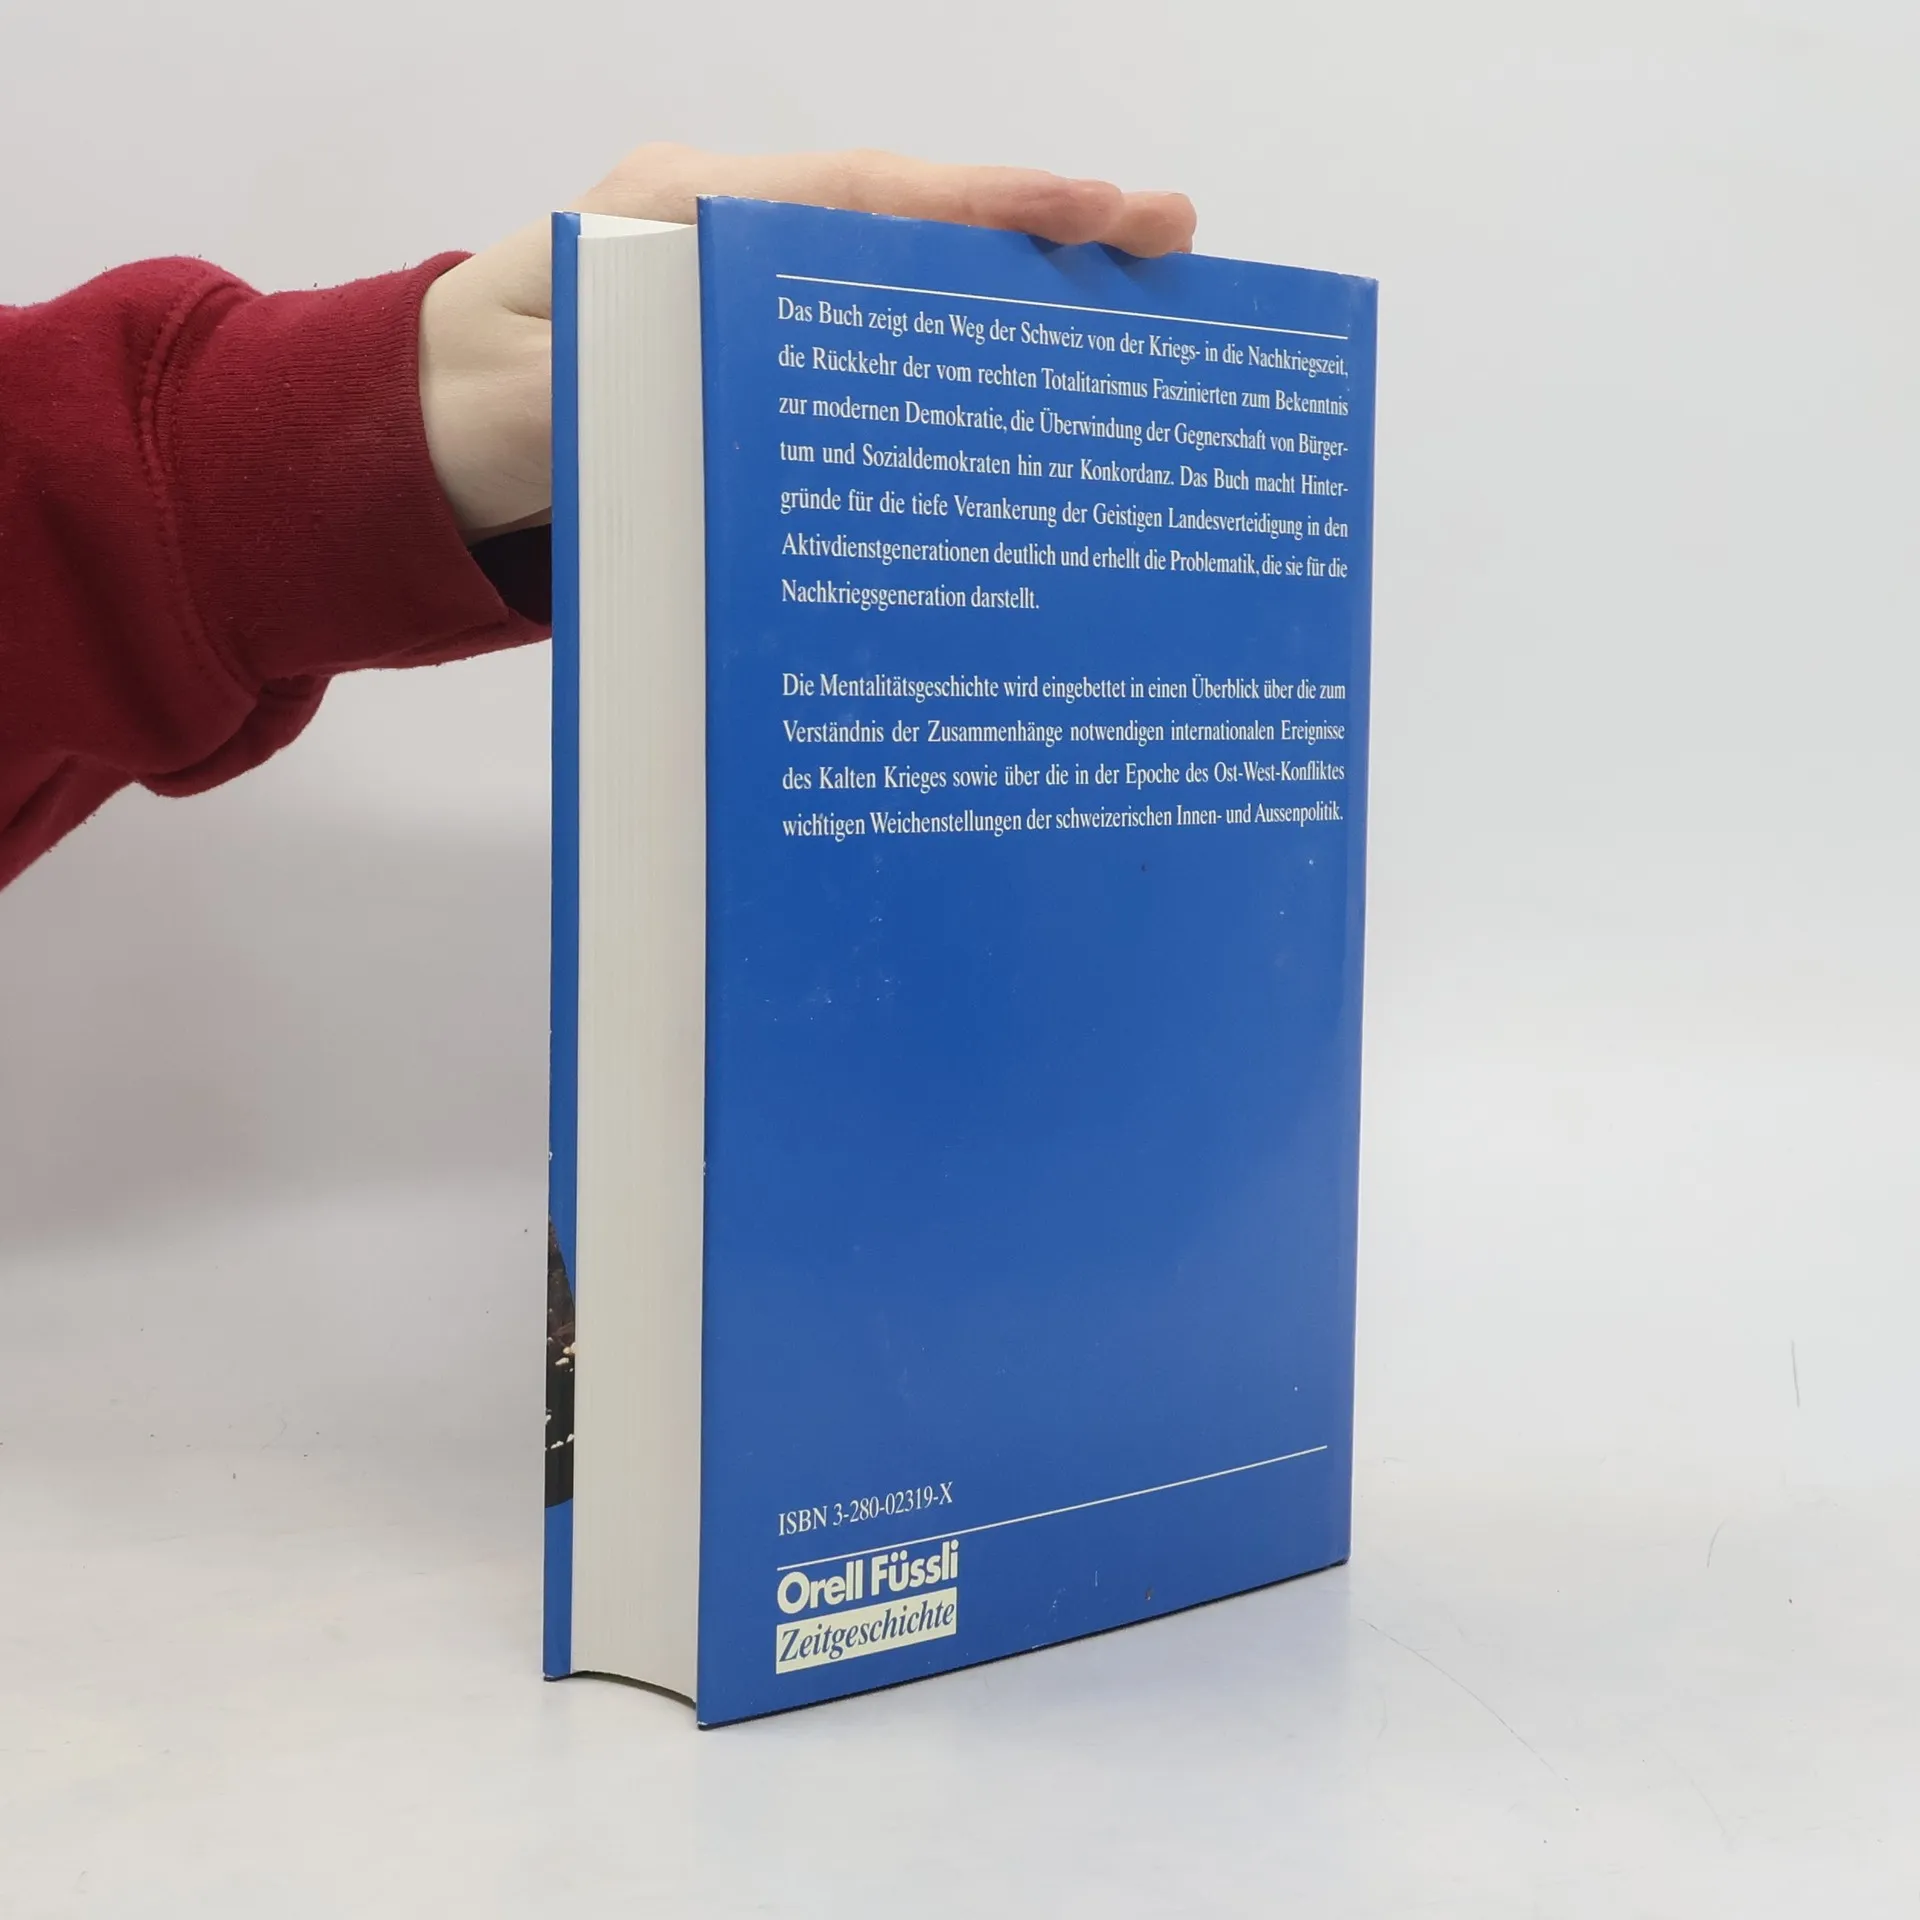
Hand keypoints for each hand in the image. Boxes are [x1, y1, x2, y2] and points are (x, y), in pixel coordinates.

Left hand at [418, 144, 1196, 541]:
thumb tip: (741, 387)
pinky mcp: (753, 354)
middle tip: (1171, 242)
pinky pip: (870, 337)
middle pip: (905, 221)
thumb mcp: (530, 405)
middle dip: (1038, 230)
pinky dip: (954, 350)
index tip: (1095, 215)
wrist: (413, 443)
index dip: (979, 207)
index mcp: (676, 219)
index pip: (854, 196)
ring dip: (1014, 292)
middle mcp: (726, 235)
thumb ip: (624, 388)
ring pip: (900, 277)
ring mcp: (745, 292)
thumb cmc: (459, 416)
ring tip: (1138, 306)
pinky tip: (1030, 382)